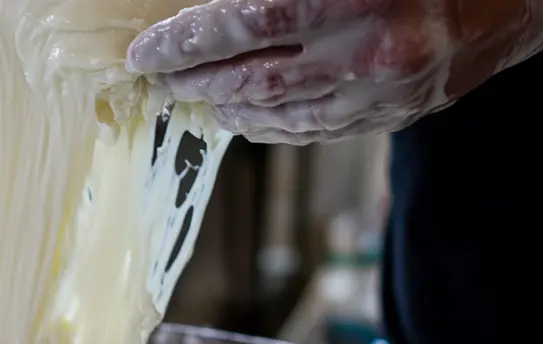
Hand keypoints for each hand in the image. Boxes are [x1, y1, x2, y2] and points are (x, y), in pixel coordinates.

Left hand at [127, 0, 542, 143]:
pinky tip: (246, 118)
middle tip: (159, 80)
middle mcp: (371, 50)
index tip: (148, 53)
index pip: (246, 21)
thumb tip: (220, 6)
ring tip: (195, 98)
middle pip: (254, 79)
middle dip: (196, 82)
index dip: (188, 41)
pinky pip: (315, 132)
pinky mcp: (394, 117)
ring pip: (281, 114)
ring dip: (227, 109)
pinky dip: (272, 127)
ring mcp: (384, 92)